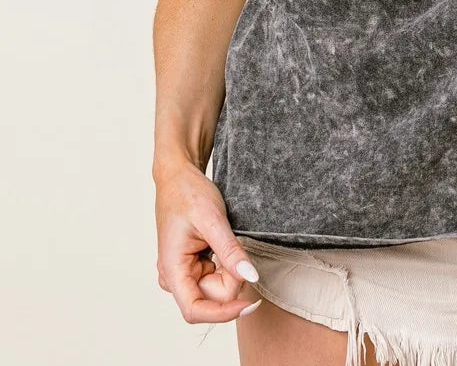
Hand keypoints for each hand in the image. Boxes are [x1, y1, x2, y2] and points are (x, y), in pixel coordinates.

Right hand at [154, 158, 262, 323]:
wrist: (179, 177)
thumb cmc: (188, 193)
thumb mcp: (213, 220)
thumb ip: (230, 251)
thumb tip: (250, 277)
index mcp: (172, 269)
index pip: (195, 310)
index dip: (223, 313)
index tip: (249, 303)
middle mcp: (175, 277)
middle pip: (213, 298)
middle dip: (231, 276)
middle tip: (232, 244)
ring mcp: (183, 273)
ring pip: (217, 288)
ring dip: (228, 268)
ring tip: (223, 239)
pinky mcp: (192, 268)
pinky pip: (216, 276)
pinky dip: (225, 263)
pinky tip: (219, 243)